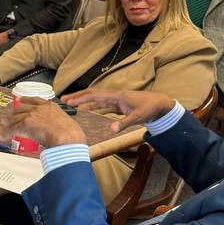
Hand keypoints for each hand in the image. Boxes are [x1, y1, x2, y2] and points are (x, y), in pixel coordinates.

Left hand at [0, 97, 85, 147]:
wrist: (67, 138)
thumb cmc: (70, 135)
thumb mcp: (65, 123)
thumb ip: (57, 124)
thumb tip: (55, 131)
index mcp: (50, 106)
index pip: (34, 100)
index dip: (24, 100)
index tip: (19, 100)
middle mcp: (39, 108)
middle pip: (21, 108)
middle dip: (12, 112)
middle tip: (7, 116)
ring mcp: (32, 114)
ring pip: (15, 118)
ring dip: (6, 124)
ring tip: (1, 128)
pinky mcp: (26, 123)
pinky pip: (13, 128)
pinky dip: (7, 133)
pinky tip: (3, 136)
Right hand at [61, 89, 176, 132]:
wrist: (160, 104)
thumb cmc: (150, 109)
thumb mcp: (138, 117)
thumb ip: (123, 123)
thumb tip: (111, 129)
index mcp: (116, 96)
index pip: (95, 96)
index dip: (80, 98)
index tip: (69, 100)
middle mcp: (114, 96)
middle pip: (92, 95)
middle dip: (77, 96)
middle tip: (63, 99)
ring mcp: (116, 100)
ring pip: (96, 99)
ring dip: (83, 101)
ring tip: (70, 104)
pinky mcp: (118, 104)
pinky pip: (101, 104)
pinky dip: (92, 106)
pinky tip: (85, 109)